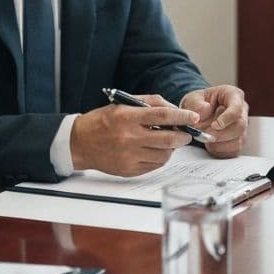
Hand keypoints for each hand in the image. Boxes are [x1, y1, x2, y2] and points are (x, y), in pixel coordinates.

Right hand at [71, 96, 195, 175]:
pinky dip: (160, 158)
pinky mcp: (128, 170)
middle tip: (187, 134)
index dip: (181, 117)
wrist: (80, 142)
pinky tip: (155, 151)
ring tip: (168, 142)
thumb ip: (150, 103)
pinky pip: (154, 166)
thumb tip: (175, 110)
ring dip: (171, 148)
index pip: (162, 116)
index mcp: (127, 117)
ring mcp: (128, 156)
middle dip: (183, 136)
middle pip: (167, 139)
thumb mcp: (124, 104)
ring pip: (164, 155)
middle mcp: (128, 138)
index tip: (193, 117)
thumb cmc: (103, 121)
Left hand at [181, 85, 247, 157]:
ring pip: (238, 139)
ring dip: (220, 143)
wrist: (198, 114)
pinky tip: (211, 145)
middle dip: (221, 134)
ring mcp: (242, 126)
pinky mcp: (239, 140)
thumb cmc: (198, 104)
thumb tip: (205, 109)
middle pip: (240, 125)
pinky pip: (235, 149)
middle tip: (206, 135)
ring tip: (206, 139)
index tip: (214, 125)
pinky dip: (221, 150)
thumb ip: (196, 104)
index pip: (236, 107)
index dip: (227, 118)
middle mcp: (241, 110)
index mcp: (233, 95)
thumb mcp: (192, 99)